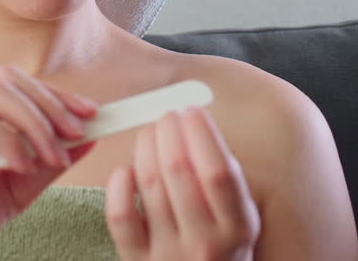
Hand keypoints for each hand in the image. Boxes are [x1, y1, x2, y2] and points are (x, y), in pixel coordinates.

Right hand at [0, 65, 99, 260]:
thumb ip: (46, 160)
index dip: (54, 94)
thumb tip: (88, 137)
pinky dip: (5, 141)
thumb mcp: (16, 187)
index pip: (13, 81)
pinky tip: (22, 166)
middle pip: (4, 78)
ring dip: (33, 124)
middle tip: (78, 134)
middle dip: (49, 104)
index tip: (91, 114)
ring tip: (53, 158)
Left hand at [105, 107, 260, 259]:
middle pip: (179, 170)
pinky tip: (126, 169)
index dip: (201, 133)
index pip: (218, 171)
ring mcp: (169, 254)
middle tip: (166, 115)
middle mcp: (205, 243)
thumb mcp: (238, 217)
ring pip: (149, 184)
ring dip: (145, 147)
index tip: (191, 110)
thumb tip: (193, 122)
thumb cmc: (219, 244)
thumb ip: (223, 176)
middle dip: (169, 131)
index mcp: (237, 228)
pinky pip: (121, 214)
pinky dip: (119, 183)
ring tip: (149, 133)